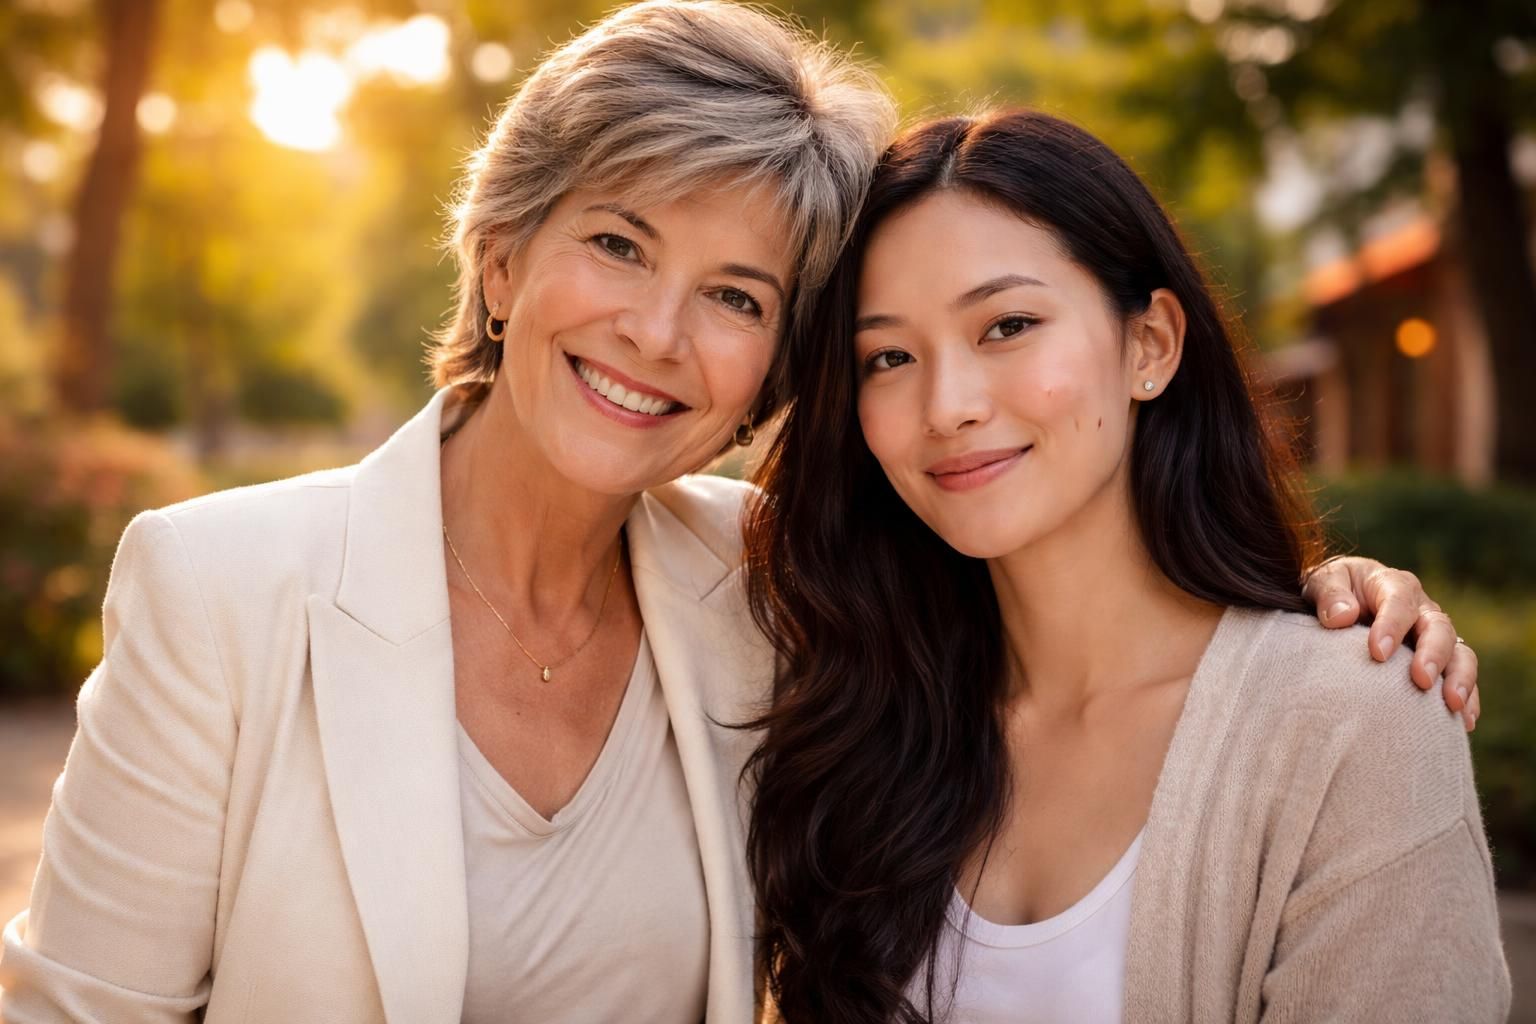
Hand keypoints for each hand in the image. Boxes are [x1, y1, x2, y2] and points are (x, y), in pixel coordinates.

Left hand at [1303, 557, 1479, 731]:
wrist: (1338, 606)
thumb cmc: (1330, 593)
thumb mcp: (1322, 582)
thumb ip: (1329, 594)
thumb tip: (1342, 616)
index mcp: (1392, 585)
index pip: (1399, 601)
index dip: (1392, 625)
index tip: (1377, 653)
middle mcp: (1421, 609)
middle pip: (1439, 627)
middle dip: (1433, 654)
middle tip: (1421, 680)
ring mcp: (1433, 637)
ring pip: (1460, 653)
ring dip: (1460, 678)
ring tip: (1453, 704)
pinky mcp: (1439, 662)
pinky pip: (1460, 678)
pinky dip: (1468, 699)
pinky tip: (1463, 723)